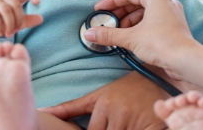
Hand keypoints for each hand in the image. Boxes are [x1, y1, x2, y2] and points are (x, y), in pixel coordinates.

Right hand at [0, 0, 42, 37]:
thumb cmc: (3, 21)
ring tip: (9, 34)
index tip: (38, 2)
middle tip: (16, 30)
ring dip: (9, 24)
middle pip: (15, 4)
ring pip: (5, 10)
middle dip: (18, 19)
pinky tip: (0, 33)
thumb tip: (41, 19)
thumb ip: (28, 20)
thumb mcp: (17, 22)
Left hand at [40, 71, 168, 129]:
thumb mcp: (97, 96)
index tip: (106, 124)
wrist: (160, 77)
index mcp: (103, 104)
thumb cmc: (125, 89)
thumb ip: (70, 107)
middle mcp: (119, 112)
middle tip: (118, 121)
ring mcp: (136, 120)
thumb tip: (42, 112)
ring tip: (128, 122)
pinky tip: (137, 126)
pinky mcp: (153, 126)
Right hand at [85, 0, 199, 72]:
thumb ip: (109, 34)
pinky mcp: (174, 26)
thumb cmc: (162, 44)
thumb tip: (89, 33)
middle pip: (137, 2)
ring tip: (118, 32)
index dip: (111, 2)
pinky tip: (131, 37)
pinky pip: (153, 21)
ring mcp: (171, 14)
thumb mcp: (131, 38)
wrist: (186, 60)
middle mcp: (165, 2)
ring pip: (145, 12)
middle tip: (107, 22)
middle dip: (120, 13)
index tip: (99, 10)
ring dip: (129, 21)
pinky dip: (140, 26)